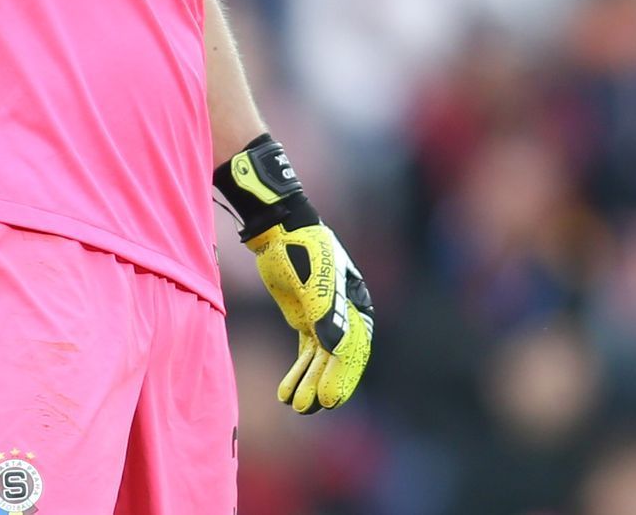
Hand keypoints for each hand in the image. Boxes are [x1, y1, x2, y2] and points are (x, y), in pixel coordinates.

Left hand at [216, 135, 373, 411]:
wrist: (278, 228)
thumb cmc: (301, 249)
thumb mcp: (314, 280)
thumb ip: (325, 313)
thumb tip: (334, 348)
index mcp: (358, 304)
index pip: (354, 348)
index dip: (342, 376)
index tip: (327, 399)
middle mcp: (346, 315)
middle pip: (338, 358)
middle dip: (325, 383)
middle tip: (310, 407)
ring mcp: (325, 318)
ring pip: (321, 358)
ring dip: (309, 381)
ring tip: (296, 406)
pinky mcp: (306, 319)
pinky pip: (306, 352)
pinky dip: (299, 371)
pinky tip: (286, 392)